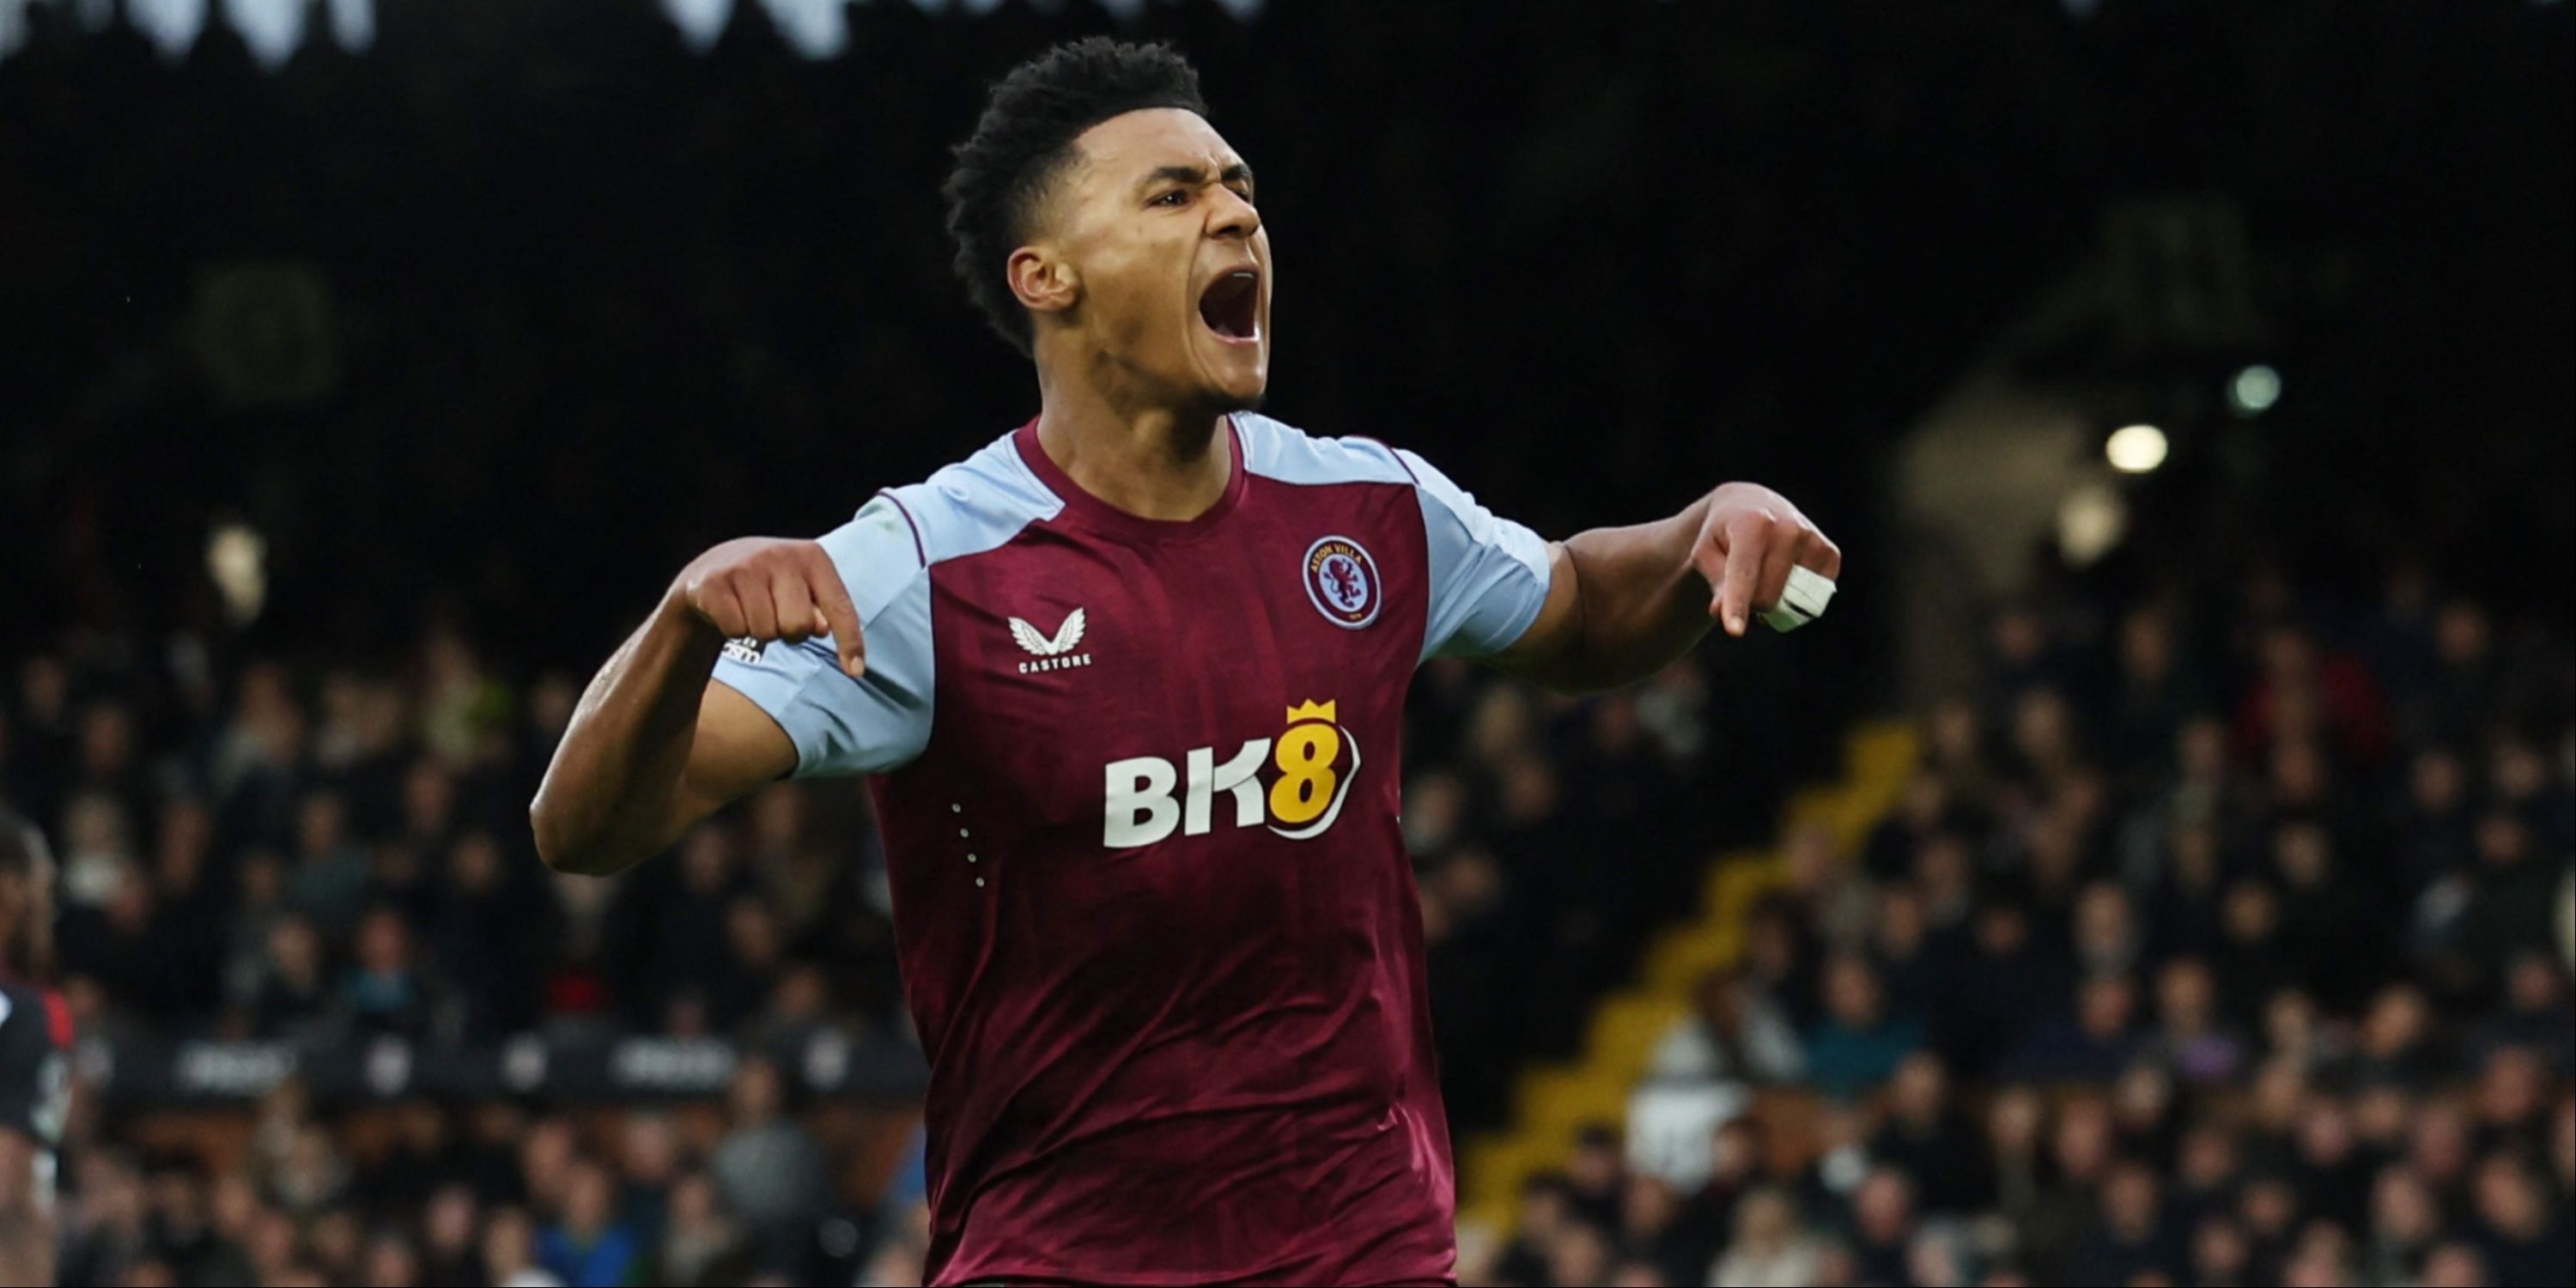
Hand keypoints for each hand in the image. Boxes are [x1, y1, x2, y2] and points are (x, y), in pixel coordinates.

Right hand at [674, 537, 865, 675]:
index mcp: (813, 556)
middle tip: (775, 615)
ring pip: (765, 632)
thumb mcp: (802, 589)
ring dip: (759, 631)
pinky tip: (730, 609)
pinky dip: (734, 629)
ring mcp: (746, 566)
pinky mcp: (715, 582)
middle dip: (788, 632)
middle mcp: (781, 555)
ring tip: (751, 610)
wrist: (712, 568)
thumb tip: (821, 628)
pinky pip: (736, 630)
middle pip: (799, 626)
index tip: (855, 672)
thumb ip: (822, 609)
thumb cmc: (770, 585)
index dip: (850, 642)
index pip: (840, 606)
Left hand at [1691, 482, 1842, 637]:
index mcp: (1752, 524)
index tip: (1735, 631)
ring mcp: (1813, 540)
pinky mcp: (1830, 553)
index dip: (1738, 604)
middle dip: (1751, 603)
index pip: (1744, 575)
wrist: (1753, 505)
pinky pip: (1814, 599)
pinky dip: (1797, 598)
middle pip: (1767, 598)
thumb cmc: (1724, 534)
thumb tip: (1721, 611)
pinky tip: (1785, 576)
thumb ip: (1715, 582)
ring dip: (1774, 602)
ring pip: (1792, 602)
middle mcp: (1788, 528)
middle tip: (1743, 584)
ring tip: (1763, 577)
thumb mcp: (1706, 552)